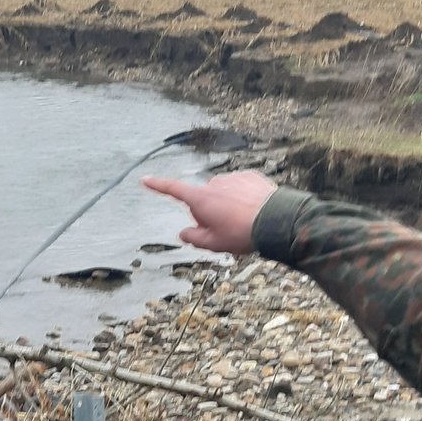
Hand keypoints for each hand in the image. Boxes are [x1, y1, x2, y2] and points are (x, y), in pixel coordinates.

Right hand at [142, 172, 278, 255]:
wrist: (276, 221)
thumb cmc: (241, 234)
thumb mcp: (213, 244)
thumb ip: (193, 238)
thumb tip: (184, 233)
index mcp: (200, 199)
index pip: (172, 190)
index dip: (157, 185)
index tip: (145, 179)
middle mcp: (214, 183)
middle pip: (204, 199)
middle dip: (210, 211)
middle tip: (226, 229)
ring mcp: (232, 178)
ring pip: (224, 193)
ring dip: (228, 204)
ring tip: (244, 221)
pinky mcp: (250, 176)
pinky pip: (240, 187)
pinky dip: (244, 198)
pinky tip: (254, 210)